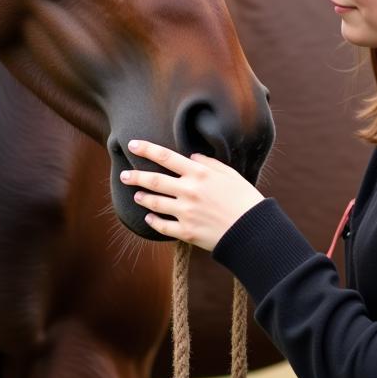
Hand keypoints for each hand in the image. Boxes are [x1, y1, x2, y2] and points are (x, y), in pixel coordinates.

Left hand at [120, 140, 263, 251]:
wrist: (252, 229)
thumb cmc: (244, 198)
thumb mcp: (229, 173)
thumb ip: (209, 163)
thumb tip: (192, 157)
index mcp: (199, 173)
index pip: (166, 157)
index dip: (146, 150)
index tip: (132, 145)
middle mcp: (188, 191)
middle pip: (154, 180)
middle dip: (135, 176)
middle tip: (124, 175)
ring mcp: (185, 212)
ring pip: (154, 203)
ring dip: (143, 198)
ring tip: (137, 195)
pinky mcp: (186, 232)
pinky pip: (162, 227)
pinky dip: (153, 222)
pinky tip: (149, 219)